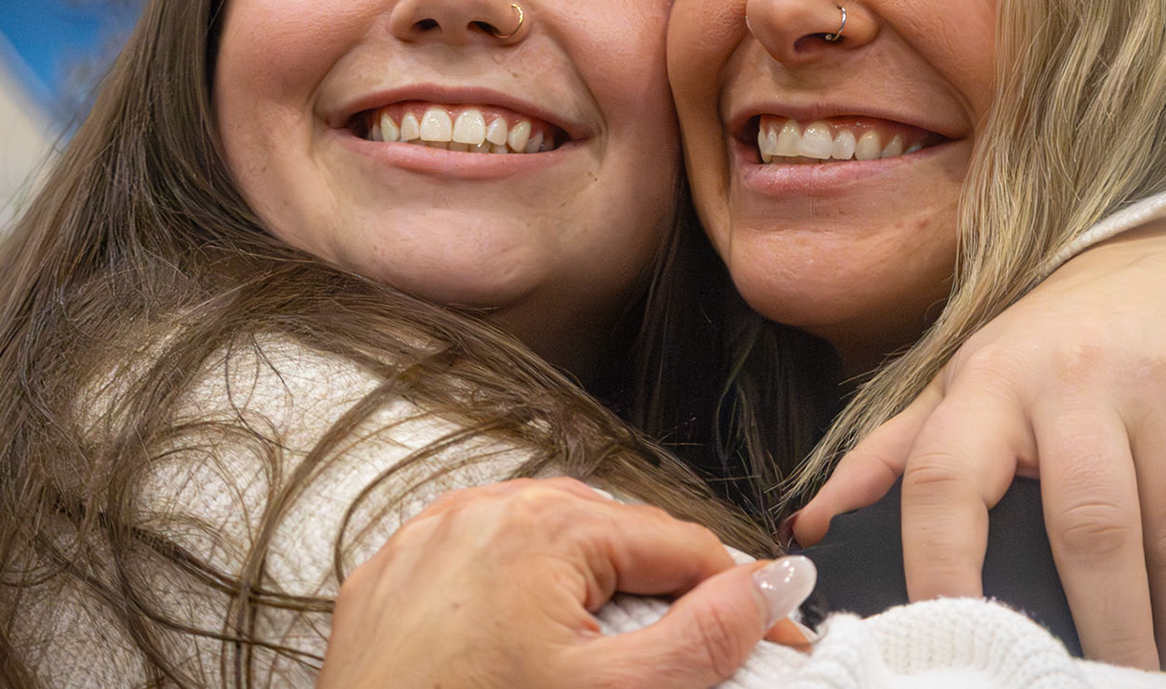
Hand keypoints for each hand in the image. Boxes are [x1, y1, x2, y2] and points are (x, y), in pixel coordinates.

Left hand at [319, 477, 815, 688]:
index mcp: (546, 527)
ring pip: (545, 542)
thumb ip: (701, 639)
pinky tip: (527, 644)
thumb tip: (771, 584)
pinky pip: (478, 563)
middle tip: (698, 653)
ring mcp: (429, 539)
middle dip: (663, 589)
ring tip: (614, 648)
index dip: (738, 598)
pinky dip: (517, 593)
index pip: (682, 544)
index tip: (775, 640)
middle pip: (615, 535)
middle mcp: (483, 511)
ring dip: (591, 584)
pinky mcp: (390, 577)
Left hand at [793, 218, 1165, 670]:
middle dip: (1102, 630)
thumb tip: (809, 525)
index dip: (937, 567)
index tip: (946, 639)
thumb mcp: (968, 381)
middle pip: (1089, 528)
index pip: (944, 480)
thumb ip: (894, 455)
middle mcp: (1075, 378)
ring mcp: (1165, 387)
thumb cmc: (1054, 345)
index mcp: (988, 381)